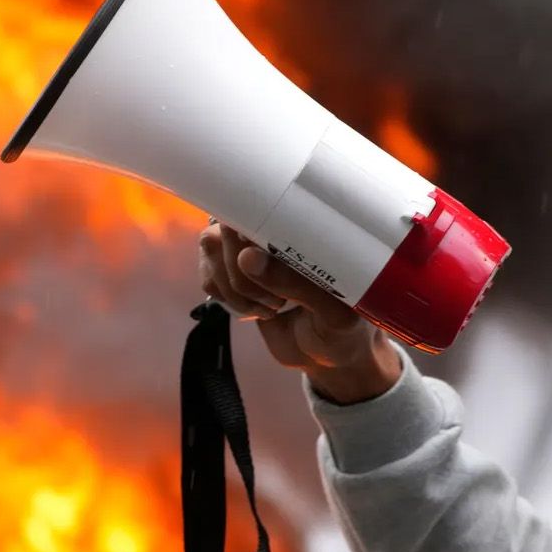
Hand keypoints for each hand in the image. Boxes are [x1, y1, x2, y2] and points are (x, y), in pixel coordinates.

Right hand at [197, 221, 401, 403]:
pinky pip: (208, 276)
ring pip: (212, 246)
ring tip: (273, 307)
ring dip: (236, 287)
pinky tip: (257, 310)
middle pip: (228, 222)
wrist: (328, 355)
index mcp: (309, 224)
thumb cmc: (342, 329)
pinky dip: (229, 299)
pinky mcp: (232, 273)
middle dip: (243, 270)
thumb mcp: (333, 311)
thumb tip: (247, 257)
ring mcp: (248, 247)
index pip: (263, 196)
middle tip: (278, 302)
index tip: (254, 246)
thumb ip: (296, 283)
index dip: (249, 217)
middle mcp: (275, 226)